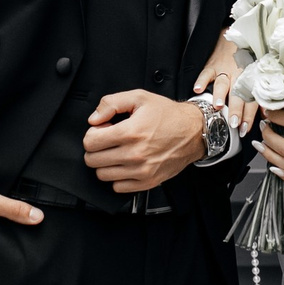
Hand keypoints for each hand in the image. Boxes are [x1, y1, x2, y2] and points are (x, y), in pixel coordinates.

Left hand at [83, 87, 205, 192]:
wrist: (193, 131)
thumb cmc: (168, 115)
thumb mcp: (139, 97)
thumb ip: (111, 103)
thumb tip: (94, 119)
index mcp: (130, 132)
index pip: (90, 142)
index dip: (92, 134)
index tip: (102, 130)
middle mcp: (135, 154)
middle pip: (92, 160)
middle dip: (96, 149)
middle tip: (108, 141)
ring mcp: (141, 171)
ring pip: (102, 175)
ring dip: (105, 164)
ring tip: (117, 152)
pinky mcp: (148, 181)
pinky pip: (118, 187)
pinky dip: (118, 177)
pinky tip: (126, 165)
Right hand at [193, 39, 256, 133]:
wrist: (237, 37)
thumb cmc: (248, 59)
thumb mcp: (257, 74)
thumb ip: (260, 95)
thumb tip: (266, 114)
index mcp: (251, 79)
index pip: (251, 99)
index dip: (249, 114)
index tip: (245, 128)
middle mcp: (239, 75)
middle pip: (238, 94)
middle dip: (236, 109)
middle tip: (234, 123)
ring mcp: (224, 69)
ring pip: (223, 83)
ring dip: (221, 95)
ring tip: (218, 106)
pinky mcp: (212, 64)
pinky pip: (206, 72)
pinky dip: (201, 80)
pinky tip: (197, 89)